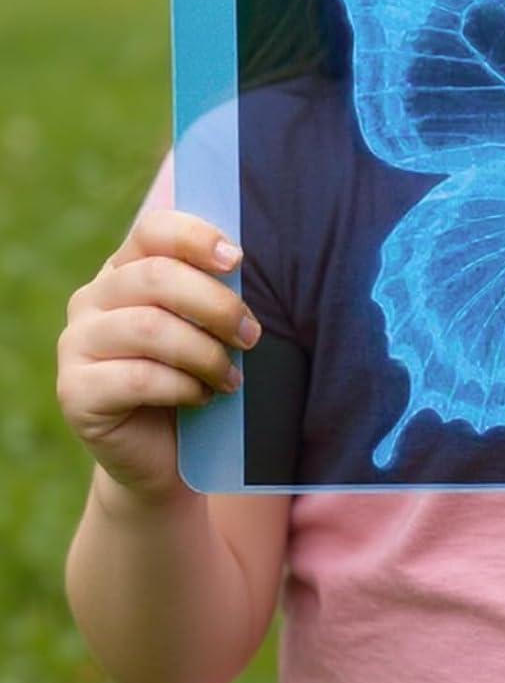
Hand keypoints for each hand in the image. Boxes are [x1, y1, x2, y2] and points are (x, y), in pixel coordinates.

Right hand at [57, 210, 260, 501]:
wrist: (166, 452)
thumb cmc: (196, 374)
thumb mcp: (207, 326)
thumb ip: (213, 290)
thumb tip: (239, 263)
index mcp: (126, 269)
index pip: (153, 231)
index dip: (196, 238)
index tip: (237, 260)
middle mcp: (92, 299)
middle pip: (157, 277)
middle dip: (217, 305)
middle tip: (251, 336)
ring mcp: (76, 344)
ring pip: (149, 327)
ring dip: (205, 352)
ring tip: (231, 376)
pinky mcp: (75, 391)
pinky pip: (137, 378)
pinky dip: (183, 386)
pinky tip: (202, 397)